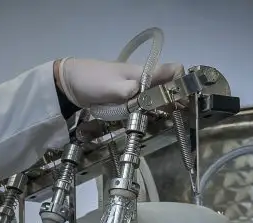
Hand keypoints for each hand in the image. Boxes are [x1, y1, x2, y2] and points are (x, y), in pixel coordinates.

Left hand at [54, 59, 183, 108]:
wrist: (69, 82)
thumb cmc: (93, 81)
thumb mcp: (114, 87)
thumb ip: (134, 92)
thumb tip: (151, 96)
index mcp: (144, 72)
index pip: (174, 70)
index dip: (182, 83)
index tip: (183, 100)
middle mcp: (143, 78)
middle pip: (167, 86)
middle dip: (173, 100)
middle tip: (176, 116)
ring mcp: (134, 87)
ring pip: (155, 96)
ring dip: (161, 107)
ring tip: (165, 120)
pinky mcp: (125, 96)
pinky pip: (142, 103)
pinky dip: (147, 110)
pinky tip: (148, 119)